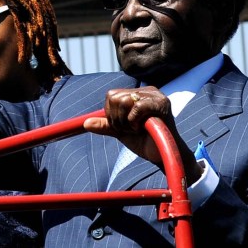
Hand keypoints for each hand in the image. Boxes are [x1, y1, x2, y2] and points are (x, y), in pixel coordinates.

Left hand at [84, 86, 202, 182]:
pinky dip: (134, 122)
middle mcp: (147, 91)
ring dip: (125, 121)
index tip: (124, 127)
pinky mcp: (161, 103)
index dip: (111, 114)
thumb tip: (85, 124)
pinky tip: (142, 128)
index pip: (111, 95)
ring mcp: (155, 95)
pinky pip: (135, 107)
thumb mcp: (121, 131)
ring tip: (137, 129)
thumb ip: (105, 125)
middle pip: (114, 97)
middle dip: (117, 119)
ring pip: (123, 100)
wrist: (162, 156)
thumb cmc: (145, 142)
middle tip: (130, 129)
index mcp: (138, 94)